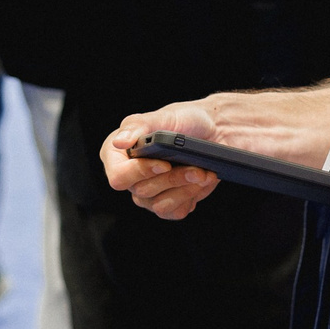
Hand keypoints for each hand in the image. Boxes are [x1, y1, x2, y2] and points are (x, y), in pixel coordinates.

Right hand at [103, 101, 224, 220]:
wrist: (211, 132)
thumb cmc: (183, 120)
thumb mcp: (162, 117)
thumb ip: (137, 126)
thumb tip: (118, 142)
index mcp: (118, 155)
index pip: (118, 176)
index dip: (140, 172)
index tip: (165, 164)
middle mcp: (130, 178)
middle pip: (142, 191)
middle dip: (172, 178)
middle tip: (195, 168)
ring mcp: (147, 194)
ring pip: (160, 205)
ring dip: (185, 188)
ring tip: (201, 173)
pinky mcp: (167, 204)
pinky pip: (174, 211)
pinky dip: (191, 196)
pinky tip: (200, 181)